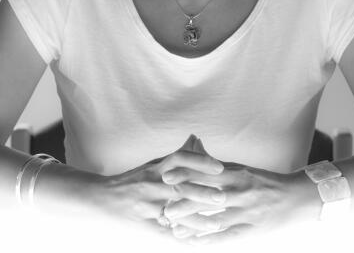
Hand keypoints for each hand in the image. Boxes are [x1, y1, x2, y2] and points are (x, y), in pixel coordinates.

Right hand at [95, 134, 225, 236]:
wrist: (102, 198)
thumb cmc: (133, 179)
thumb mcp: (153, 164)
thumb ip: (176, 156)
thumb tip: (195, 139)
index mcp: (156, 168)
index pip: (180, 159)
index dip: (200, 161)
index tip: (220, 167)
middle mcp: (151, 184)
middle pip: (179, 187)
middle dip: (202, 193)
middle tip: (222, 196)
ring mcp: (147, 206)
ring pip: (174, 213)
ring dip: (197, 220)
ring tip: (216, 225)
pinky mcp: (144, 225)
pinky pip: (165, 233)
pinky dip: (182, 238)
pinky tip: (198, 242)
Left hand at [163, 141, 320, 245]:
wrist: (296, 197)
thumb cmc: (264, 181)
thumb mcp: (241, 168)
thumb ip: (216, 163)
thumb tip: (193, 145)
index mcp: (237, 173)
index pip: (206, 172)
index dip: (185, 174)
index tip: (166, 176)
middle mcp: (241, 191)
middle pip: (207, 197)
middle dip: (184, 203)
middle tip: (164, 208)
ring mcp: (247, 212)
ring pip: (214, 219)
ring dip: (192, 225)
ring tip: (174, 229)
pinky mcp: (252, 230)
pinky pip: (228, 237)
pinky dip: (210, 241)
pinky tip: (196, 244)